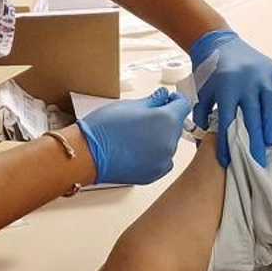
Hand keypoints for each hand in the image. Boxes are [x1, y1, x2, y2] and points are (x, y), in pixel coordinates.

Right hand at [77, 89, 192, 185]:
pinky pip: (162, 159)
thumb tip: (164, 97)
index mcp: (166, 120)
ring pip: (169, 143)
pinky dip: (155, 154)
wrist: (88, 154)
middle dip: (165, 119)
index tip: (166, 100)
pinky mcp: (155, 174)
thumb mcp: (131, 105)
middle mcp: (169, 142)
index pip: (183, 106)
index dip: (175, 100)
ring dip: (160, 138)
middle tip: (144, 118)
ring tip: (137, 136)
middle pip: (176, 126)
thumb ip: (154, 100)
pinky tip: (137, 149)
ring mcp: (163, 160)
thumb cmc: (105, 127)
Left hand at [189, 30, 271, 167]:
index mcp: (226, 89)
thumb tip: (205, 139)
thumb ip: (202, 114)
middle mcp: (246, 83)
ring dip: (271, 123)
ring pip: (270, 103)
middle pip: (252, 117)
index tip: (228, 161)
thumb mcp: (202, 92)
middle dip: (254, 141)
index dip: (227, 143)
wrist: (217, 42)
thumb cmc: (209, 72)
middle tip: (258, 160)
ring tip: (271, 141)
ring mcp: (262, 74)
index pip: (227, 121)